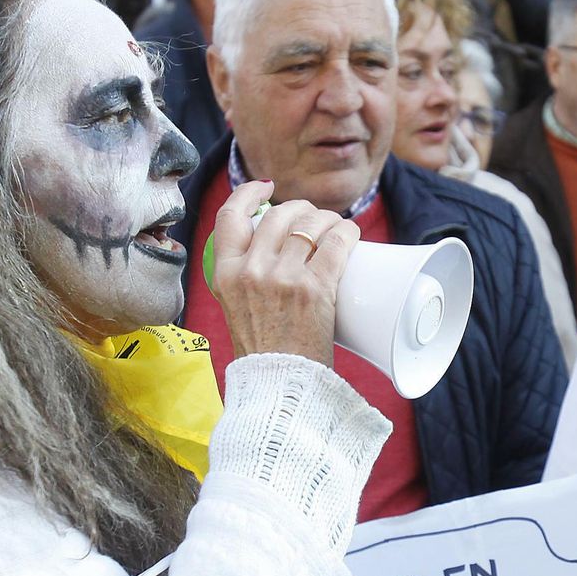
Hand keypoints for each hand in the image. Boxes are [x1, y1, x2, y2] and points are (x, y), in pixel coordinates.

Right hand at [208, 182, 357, 365]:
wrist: (280, 386)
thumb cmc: (264, 353)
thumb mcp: (236, 309)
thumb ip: (244, 281)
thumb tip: (270, 255)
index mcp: (225, 273)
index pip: (231, 216)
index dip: (249, 193)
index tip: (266, 188)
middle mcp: (250, 270)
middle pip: (280, 215)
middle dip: (301, 209)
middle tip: (314, 220)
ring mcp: (283, 277)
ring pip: (311, 223)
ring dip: (328, 219)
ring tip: (335, 230)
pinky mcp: (315, 288)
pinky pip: (337, 243)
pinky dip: (347, 233)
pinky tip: (351, 234)